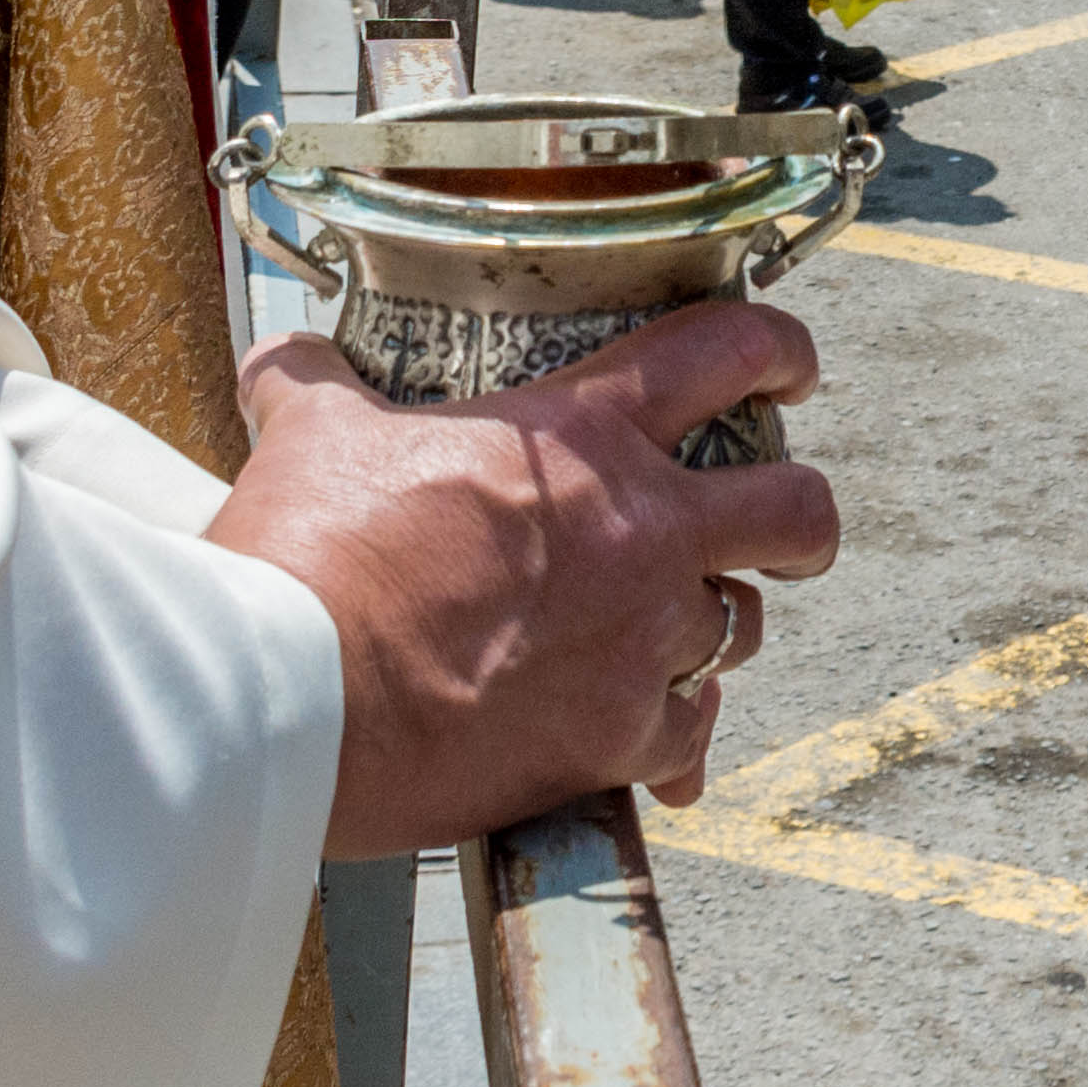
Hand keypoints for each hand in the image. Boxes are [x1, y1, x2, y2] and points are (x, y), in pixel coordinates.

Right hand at [210, 303, 841, 857]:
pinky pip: (691, 735)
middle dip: (802, 517)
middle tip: (785, 525)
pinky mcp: (616, 740)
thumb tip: (285, 356)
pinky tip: (661, 739)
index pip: (727, 352)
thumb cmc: (303, 558)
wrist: (286, 701)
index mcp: (581, 436)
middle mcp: (641, 532)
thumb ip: (318, 385)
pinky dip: (681, 735)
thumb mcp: (312, 437)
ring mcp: (640, 640)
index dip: (779, 346)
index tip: (791, 364)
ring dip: (718, 624)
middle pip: (797, 506)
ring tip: (681, 632)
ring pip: (743, 626)